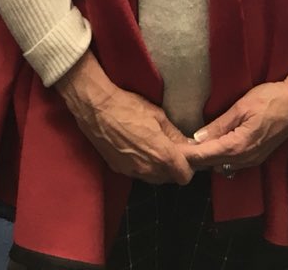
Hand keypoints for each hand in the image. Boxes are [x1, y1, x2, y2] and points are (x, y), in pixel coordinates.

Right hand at [55, 51, 193, 184]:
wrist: (97, 110)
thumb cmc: (130, 108)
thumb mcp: (158, 116)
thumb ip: (174, 134)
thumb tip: (187, 144)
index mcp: (162, 155)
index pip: (184, 176)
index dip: (190, 167)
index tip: (189, 155)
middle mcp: (148, 169)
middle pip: (170, 179)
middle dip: (176, 167)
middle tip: (176, 150)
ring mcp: (132, 172)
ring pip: (155, 178)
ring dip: (161, 169)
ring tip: (159, 149)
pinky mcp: (119, 170)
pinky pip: (140, 174)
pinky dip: (145, 167)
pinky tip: (142, 150)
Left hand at [185, 59, 287, 173]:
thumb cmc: (271, 98)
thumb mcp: (242, 107)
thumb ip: (219, 124)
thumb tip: (197, 138)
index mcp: (237, 146)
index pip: (204, 156)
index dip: (186, 155)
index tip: (169, 151)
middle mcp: (244, 159)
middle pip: (211, 164)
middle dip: (193, 158)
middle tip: (175, 147)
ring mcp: (252, 160)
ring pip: (221, 164)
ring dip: (206, 158)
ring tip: (190, 146)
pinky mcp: (257, 156)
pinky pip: (233, 162)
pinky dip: (219, 156)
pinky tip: (213, 146)